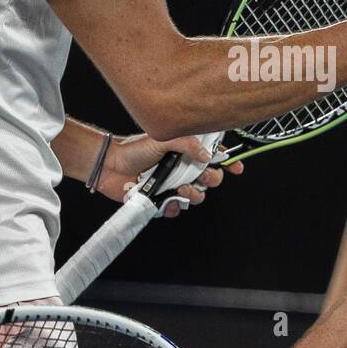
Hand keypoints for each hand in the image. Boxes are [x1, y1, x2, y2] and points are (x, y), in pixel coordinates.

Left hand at [99, 134, 242, 216]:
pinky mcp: (161, 200)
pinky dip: (172, 207)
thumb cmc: (134, 148)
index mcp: (186, 151)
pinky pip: (176, 209)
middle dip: (211, 180)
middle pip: (210, 179)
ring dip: (193, 195)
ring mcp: (173, 185)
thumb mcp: (163, 138)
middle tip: (202, 177)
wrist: (109, 165)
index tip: (236, 167)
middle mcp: (182, 168)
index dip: (228, 161)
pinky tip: (164, 200)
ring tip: (179, 189)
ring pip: (196, 196)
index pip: (214, 156)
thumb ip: (187, 143)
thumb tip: (208, 156)